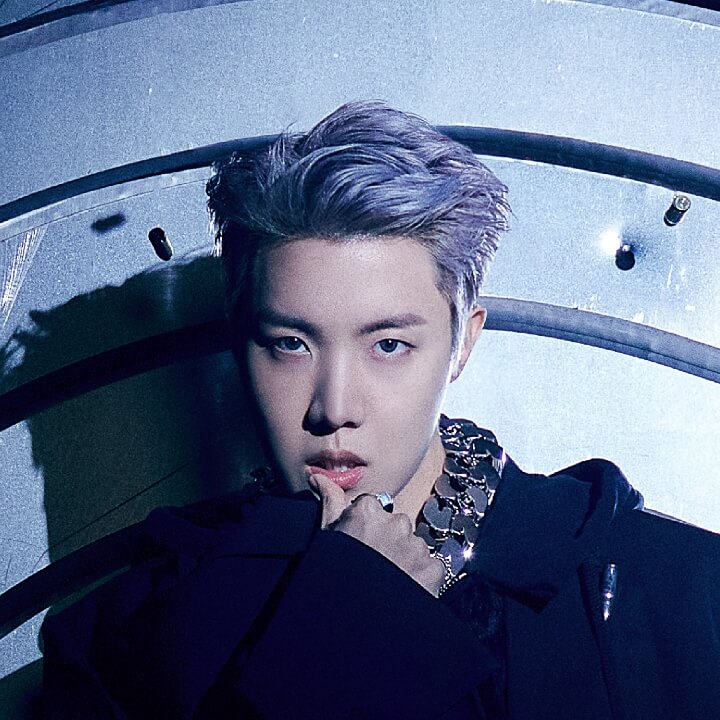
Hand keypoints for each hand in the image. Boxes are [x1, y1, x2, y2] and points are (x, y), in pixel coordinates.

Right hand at [308, 473, 445, 596]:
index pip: (373, 508)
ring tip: (387, 580)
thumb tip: (317, 475)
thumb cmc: (336, 574)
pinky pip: (430, 565)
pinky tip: (404, 588)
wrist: (357, 623)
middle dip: (387, 541)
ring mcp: (416, 546)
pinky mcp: (433, 567)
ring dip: (405, 558)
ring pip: (413, 545)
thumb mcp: (328, 534)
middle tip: (373, 564)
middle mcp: (395, 523)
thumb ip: (329, 500)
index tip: (360, 544)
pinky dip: (421, 576)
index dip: (366, 528)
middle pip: (395, 525)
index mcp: (367, 511)